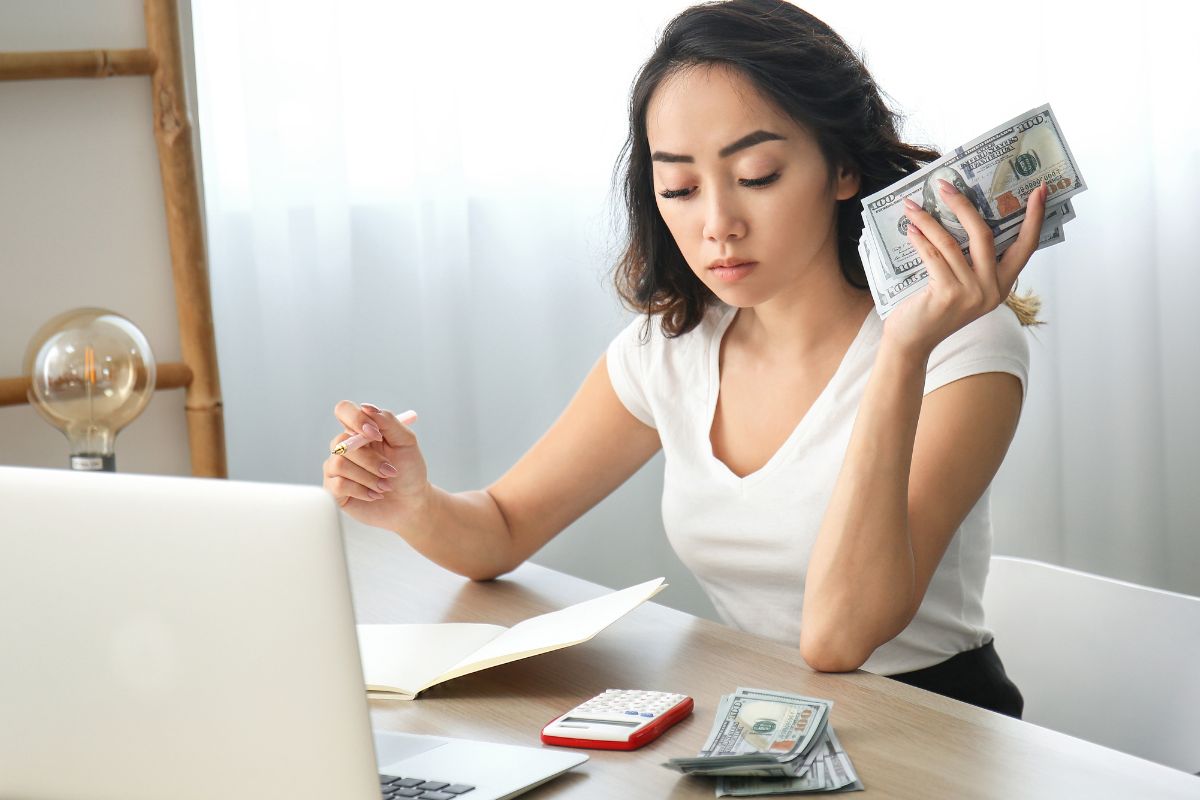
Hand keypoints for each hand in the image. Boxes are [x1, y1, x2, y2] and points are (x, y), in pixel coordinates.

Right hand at [322, 401, 431, 531]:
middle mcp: (345, 447)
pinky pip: (338, 485)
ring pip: (340, 463)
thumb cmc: (409, 471)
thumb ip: (389, 421)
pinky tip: (375, 494)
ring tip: (385, 486)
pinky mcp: (333, 490)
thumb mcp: (407, 442)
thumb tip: (367, 407)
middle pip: (341, 442)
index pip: (344, 410)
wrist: (411, 503)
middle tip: (391, 471)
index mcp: (361, 431)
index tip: (375, 434)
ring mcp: (337, 468)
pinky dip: (362, 490)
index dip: (356, 419)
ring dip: (369, 477)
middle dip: (371, 460)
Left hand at [883, 177, 1048, 356]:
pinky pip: (933, 257)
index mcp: (1002, 284)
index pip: (1026, 246)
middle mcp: (991, 289)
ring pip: (952, 243)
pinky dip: (920, 239)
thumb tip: (961, 216)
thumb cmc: (934, 308)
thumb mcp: (962, 285)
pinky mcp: (948, 295)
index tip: (1040, 189)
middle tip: (944, 185)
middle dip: (964, 205)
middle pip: (984, 234)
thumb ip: (969, 260)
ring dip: (928, 220)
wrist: (912, 341)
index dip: (1035, 217)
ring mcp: (971, 293)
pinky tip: (909, 228)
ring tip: (912, 205)